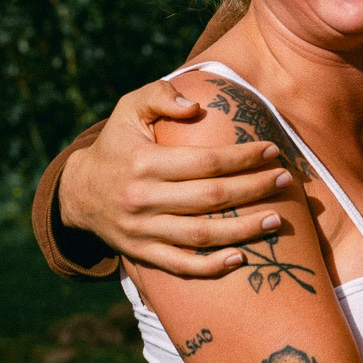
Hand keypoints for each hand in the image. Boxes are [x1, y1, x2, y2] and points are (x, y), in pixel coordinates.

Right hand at [58, 78, 296, 276]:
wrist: (77, 193)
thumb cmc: (116, 144)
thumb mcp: (128, 109)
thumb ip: (160, 96)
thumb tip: (195, 106)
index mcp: (145, 162)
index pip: (205, 161)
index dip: (242, 157)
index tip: (271, 150)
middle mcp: (143, 199)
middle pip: (210, 198)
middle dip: (253, 189)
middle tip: (285, 180)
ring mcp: (143, 230)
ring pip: (201, 235)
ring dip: (243, 229)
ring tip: (276, 219)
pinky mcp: (142, 253)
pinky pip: (181, 265)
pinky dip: (211, 265)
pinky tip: (241, 257)